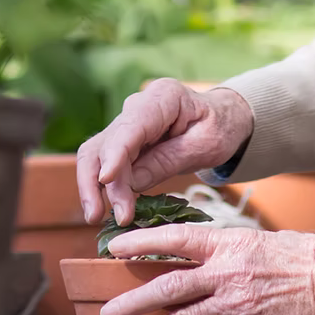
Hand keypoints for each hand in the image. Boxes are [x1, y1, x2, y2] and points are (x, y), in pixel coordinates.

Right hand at [76, 79, 253, 225]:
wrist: (223, 118)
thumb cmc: (220, 128)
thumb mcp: (206, 146)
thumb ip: (168, 161)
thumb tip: (130, 184)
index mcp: (163, 97)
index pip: (130, 127)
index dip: (115, 154)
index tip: (106, 180)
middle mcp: (136, 107)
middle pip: (104, 143)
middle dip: (97, 180)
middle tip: (100, 215)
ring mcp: (126, 124)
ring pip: (95, 154)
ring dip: (91, 186)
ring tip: (96, 217)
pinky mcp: (123, 142)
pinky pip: (104, 163)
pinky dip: (101, 186)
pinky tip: (105, 209)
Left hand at [100, 225, 314, 314]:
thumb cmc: (301, 255)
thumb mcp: (257, 240)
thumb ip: (224, 250)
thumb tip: (195, 258)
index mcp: (227, 243)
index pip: (174, 239)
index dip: (140, 243)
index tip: (112, 248)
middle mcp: (226, 272)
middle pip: (168, 287)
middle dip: (133, 302)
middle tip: (108, 313)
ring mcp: (236, 303)